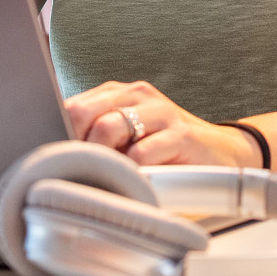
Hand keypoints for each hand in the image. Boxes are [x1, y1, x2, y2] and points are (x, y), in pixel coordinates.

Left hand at [63, 80, 262, 166]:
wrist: (223, 154)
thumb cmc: (166, 150)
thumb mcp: (126, 139)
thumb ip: (95, 139)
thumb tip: (53, 158)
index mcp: (117, 94)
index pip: (70, 105)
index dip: (58, 133)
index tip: (57, 161)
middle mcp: (136, 95)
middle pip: (82, 112)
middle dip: (76, 145)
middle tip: (84, 171)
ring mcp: (160, 112)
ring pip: (108, 127)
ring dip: (102, 159)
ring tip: (110, 177)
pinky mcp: (181, 134)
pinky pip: (142, 153)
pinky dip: (131, 172)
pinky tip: (136, 181)